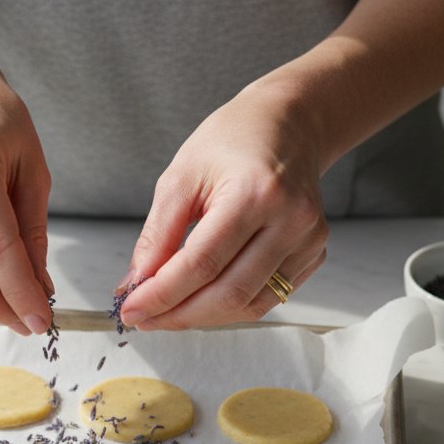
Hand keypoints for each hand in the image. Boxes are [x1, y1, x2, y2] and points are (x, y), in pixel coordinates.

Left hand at [116, 83, 328, 329]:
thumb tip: (137, 284)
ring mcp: (308, 241)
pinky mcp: (313, 254)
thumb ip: (158, 234)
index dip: (162, 294)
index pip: (201, 264)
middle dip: (178, 314)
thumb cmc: (232, 141)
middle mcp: (290, 220)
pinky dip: (228, 306)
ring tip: (167, 311)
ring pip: (248, 304)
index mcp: (255, 193)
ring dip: (202, 317)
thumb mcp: (181, 176)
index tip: (130, 309)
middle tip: (144, 318)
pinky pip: (266, 298)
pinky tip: (201, 297)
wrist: (288, 125)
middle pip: (228, 293)